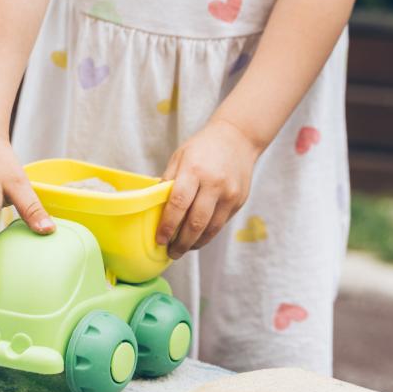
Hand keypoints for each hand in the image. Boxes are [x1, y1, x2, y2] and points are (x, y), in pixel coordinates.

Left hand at [156, 118, 260, 258]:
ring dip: (195, 243)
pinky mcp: (239, 201)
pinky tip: (197, 238)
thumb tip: (153, 208)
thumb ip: (168, 182)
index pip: (178, 204)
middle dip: (181, 243)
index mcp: (194, 170)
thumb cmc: (203, 148)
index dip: (167, 226)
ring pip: (211, 229)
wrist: (238, 138)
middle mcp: (214, 184)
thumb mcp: (179, 157)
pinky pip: (221, 224)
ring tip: (183, 249)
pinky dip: (207, 235)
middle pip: (196, 222)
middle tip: (171, 253)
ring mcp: (229, 194)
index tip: (160, 240)